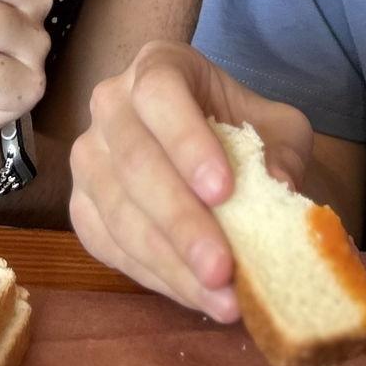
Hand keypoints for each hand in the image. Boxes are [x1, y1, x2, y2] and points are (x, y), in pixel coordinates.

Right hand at [69, 41, 312, 324]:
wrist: (213, 152)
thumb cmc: (244, 130)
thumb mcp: (279, 128)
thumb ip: (284, 150)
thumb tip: (279, 185)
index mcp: (158, 66)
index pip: (161, 93)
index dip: (187, 141)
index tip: (224, 191)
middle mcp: (111, 104)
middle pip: (135, 161)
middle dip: (181, 221)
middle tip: (223, 269)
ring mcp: (89, 156)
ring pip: (117, 211)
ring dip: (169, 262)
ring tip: (220, 299)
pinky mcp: (81, 204)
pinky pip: (106, 244)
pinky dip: (152, 276)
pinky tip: (194, 296)